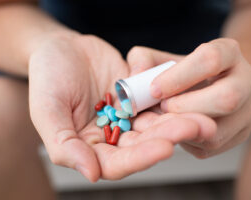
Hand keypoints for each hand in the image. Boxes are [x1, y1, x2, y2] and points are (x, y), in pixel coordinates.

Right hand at [28, 32, 215, 180]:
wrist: (61, 48)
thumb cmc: (47, 79)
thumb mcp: (47, 112)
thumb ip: (65, 146)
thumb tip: (91, 174)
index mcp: (90, 148)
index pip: (118, 163)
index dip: (141, 158)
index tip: (165, 148)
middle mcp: (112, 137)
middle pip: (144, 144)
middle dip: (170, 137)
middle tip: (198, 127)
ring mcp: (127, 117)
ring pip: (156, 125)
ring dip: (179, 122)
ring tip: (204, 118)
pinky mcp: (138, 98)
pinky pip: (157, 102)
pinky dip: (174, 102)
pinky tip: (193, 98)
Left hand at [126, 38, 250, 157]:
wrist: (211, 83)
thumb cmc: (182, 72)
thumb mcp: (162, 58)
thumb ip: (143, 60)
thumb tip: (136, 75)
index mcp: (228, 52)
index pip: (210, 59)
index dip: (178, 77)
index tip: (154, 90)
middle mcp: (246, 79)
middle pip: (227, 97)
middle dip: (186, 107)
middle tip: (162, 107)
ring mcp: (248, 108)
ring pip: (219, 129)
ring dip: (184, 128)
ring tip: (167, 119)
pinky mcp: (242, 132)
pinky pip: (213, 145)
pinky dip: (188, 141)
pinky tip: (177, 129)